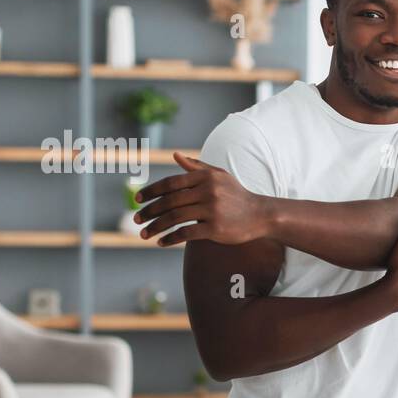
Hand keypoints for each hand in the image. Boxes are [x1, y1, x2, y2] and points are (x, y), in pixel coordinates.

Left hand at [132, 153, 272, 245]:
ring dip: (155, 227)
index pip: (170, 183)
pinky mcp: (215, 228)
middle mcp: (208, 191)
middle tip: (136, 219)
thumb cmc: (236, 194)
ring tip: (143, 234)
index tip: (137, 199)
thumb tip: (174, 155)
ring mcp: (212, 210)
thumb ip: (196, 167)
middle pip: (169, 201)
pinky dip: (171, 238)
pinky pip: (186, 233)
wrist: (260, 215)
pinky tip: (161, 242)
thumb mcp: (218, 176)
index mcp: (205, 177)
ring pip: (174, 218)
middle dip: (149, 211)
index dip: (151, 191)